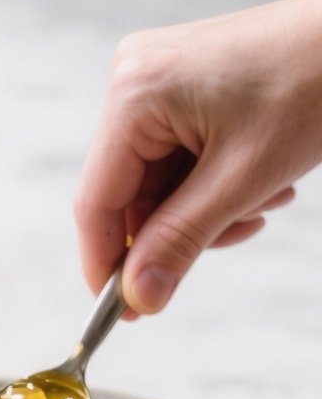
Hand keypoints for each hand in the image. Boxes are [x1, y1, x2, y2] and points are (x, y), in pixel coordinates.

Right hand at [75, 0, 321, 313]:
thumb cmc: (309, 84)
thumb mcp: (241, 180)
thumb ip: (180, 242)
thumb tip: (139, 297)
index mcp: (134, 95)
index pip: (97, 201)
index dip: (106, 264)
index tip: (122, 314)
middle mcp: (132, 83)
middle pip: (130, 197)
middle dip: (179, 231)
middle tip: (232, 239)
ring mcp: (155, 85)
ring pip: (159, 187)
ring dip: (206, 213)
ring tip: (260, 201)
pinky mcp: (178, 91)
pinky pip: (177, 164)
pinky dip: (214, 188)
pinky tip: (257, 181)